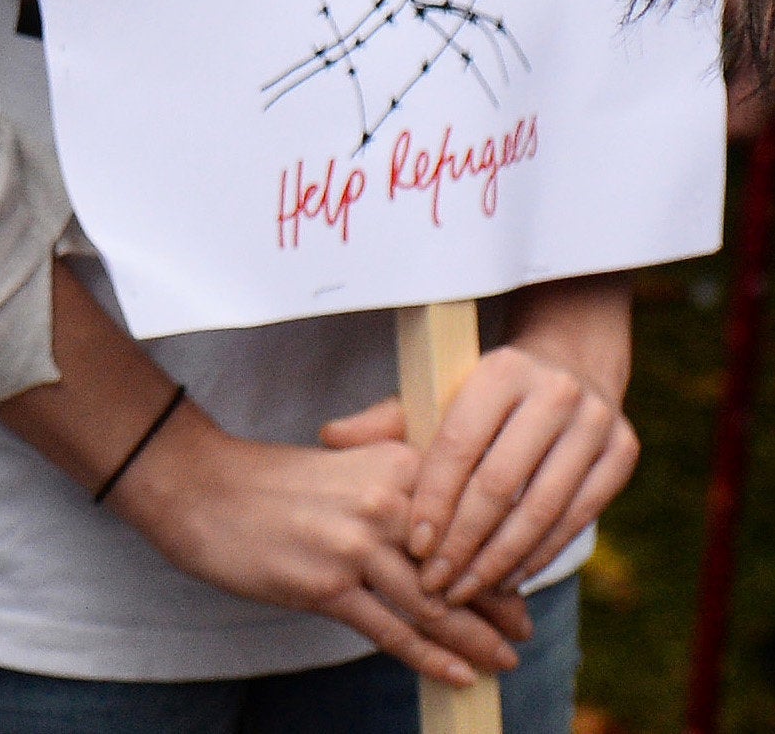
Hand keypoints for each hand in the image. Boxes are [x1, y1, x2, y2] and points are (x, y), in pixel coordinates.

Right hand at [108, 409, 527, 683]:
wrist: (195, 487)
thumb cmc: (269, 480)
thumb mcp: (343, 458)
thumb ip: (397, 482)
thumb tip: (448, 531)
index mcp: (392, 465)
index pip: (465, 519)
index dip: (497, 557)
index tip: (516, 586)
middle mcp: (381, 503)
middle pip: (459, 566)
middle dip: (497, 606)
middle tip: (522, 630)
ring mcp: (353, 547)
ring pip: (434, 606)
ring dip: (476, 640)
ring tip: (504, 660)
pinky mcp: (325, 586)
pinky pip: (393, 632)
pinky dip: (432, 659)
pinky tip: (459, 675)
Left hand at [318, 284, 637, 609]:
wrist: (571, 364)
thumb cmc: (486, 392)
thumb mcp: (437, 393)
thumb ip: (388, 421)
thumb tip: (330, 437)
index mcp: (500, 371)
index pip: (459, 447)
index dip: (436, 501)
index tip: (416, 546)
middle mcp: (554, 394)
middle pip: (502, 485)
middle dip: (464, 542)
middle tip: (436, 583)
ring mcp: (596, 424)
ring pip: (543, 509)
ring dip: (501, 559)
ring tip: (467, 591)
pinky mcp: (624, 454)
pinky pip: (578, 518)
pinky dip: (540, 554)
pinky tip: (508, 578)